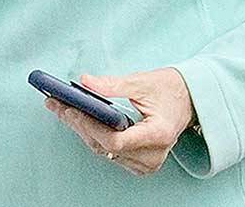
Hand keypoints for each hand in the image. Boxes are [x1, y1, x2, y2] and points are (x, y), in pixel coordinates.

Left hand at [44, 67, 193, 175]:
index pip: (116, 140)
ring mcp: (146, 162)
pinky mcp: (139, 162)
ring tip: (60, 108)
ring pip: (104, 151)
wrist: (188, 101)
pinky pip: (109, 152)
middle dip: (78, 124)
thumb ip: (113, 85)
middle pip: (106, 146)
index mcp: (159, 134)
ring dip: (81, 130)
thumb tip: (84, 82)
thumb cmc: (169, 90)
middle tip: (55, 103)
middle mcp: (154, 155)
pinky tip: (77, 119)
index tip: (72, 110)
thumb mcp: (142, 81)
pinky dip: (92, 135)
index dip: (91, 126)